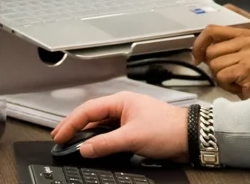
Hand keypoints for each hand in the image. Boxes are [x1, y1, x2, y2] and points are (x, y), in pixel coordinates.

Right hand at [51, 91, 188, 160]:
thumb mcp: (132, 137)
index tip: (59, 135)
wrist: (191, 137)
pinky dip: (100, 141)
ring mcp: (129, 119)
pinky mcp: (134, 130)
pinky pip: (111, 134)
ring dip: (87, 135)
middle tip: (60, 139)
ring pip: (101, 126)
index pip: (88, 110)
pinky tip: (95, 148)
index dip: (70, 123)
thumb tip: (85, 148)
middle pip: (92, 116)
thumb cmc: (169, 129)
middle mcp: (124, 108)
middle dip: (75, 127)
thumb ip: (106, 143)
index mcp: (121, 101)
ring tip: (73, 144)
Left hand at [192, 25, 249, 98]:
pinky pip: (221, 76)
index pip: (212, 29)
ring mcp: (249, 52)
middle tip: (229, 74)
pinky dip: (226, 85)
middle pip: (210, 51)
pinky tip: (239, 86)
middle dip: (214, 66)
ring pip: (214, 65)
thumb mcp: (236, 56)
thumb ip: (220, 49)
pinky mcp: (247, 67)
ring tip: (235, 80)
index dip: (199, 44)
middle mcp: (247, 39)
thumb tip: (197, 50)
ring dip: (220, 78)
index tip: (196, 57)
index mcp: (244, 33)